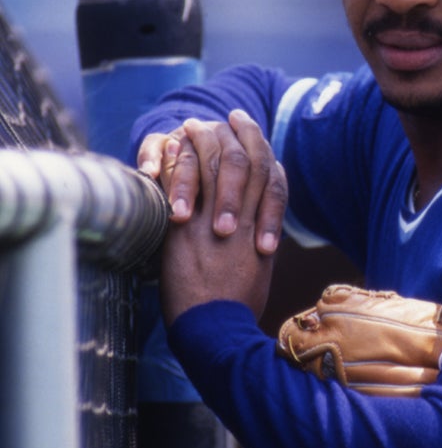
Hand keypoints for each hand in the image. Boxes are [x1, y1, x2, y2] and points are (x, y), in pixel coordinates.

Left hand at [157, 113, 287, 325]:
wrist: (217, 332)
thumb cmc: (237, 311)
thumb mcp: (258, 273)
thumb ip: (256, 248)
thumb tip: (258, 240)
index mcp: (261, 228)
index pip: (267, 173)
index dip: (259, 144)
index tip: (249, 126)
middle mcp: (243, 220)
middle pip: (245, 161)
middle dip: (237, 134)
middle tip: (229, 115)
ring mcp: (215, 223)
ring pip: (214, 168)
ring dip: (203, 143)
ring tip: (193, 124)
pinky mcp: (186, 233)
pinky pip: (182, 186)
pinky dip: (176, 164)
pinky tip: (168, 149)